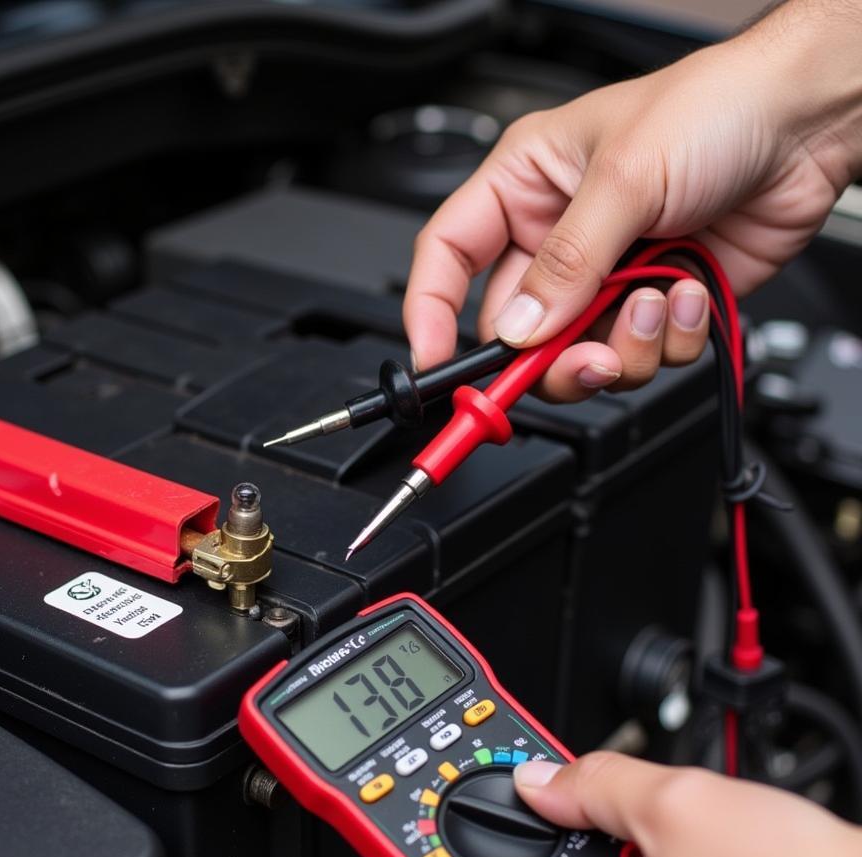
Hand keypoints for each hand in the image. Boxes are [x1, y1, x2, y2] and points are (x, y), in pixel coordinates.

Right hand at [404, 1, 861, 399]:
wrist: (810, 122)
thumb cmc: (715, 107)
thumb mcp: (624, 178)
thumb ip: (566, 264)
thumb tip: (519, 330)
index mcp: (525, 188)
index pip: (448, 257)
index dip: (430, 314)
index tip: (437, 365)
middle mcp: (558, 238)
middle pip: (517, 332)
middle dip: (550, 358)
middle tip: (581, 362)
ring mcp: (606, 278)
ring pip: (578, 357)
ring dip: (622, 348)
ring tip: (656, 302)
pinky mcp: (652, 305)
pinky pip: (641, 356)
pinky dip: (670, 340)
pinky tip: (689, 291)